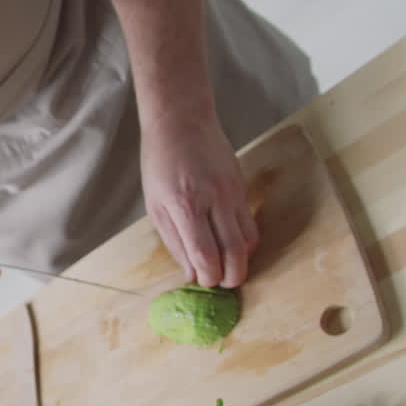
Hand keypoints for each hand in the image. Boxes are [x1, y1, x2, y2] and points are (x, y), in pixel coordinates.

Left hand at [141, 119, 258, 287]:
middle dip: (232, 277)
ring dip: (242, 261)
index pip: (205, 254)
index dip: (209, 277)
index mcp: (185, 205)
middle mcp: (214, 199)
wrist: (181, 120)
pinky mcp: (243, 186)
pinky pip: (250, 222)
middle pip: (235, 252)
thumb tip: (192, 272)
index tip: (204, 283)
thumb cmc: (161, 162)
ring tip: (228, 268)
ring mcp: (232, 192)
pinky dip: (244, 241)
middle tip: (223, 285)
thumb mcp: (155, 204)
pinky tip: (231, 244)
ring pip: (249, 239)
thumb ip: (174, 241)